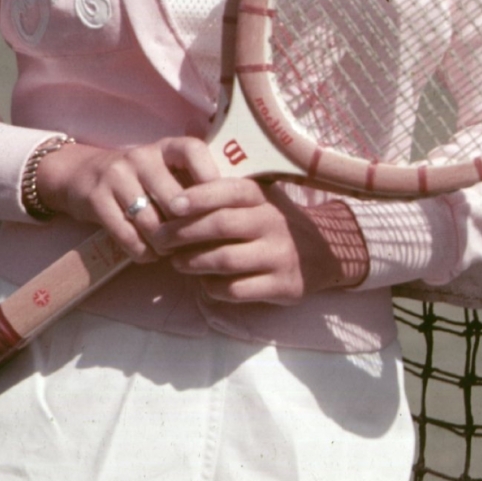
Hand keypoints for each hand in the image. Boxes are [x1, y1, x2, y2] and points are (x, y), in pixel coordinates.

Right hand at [35, 136, 217, 261]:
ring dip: (165, 246)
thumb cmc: (141, 180)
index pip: (194, 151)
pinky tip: (148, 254)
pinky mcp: (96, 198)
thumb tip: (239, 212)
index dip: (211, 180)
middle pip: (175, 199)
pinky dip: (142, 252)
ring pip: (151, 222)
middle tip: (194, 244)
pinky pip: (127, 235)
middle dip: (188, 229)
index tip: (221, 208)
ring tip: (170, 251)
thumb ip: (196, 184)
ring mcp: (117, 175)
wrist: (82, 176)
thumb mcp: (167, 171)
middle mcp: (142, 156)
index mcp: (166, 146)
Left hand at [151, 183, 357, 305]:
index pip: (229, 190)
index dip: (198, 196)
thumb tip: (172, 192)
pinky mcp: (282, 286)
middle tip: (160, 239)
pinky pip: (236, 290)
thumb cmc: (272, 221)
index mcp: (263, 197)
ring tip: (177, 262)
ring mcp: (279, 255)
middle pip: (221, 225)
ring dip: (193, 262)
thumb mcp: (257, 200)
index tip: (172, 205)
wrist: (321, 252)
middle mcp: (273, 223)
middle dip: (183, 233)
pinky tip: (205, 282)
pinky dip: (213, 288)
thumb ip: (223, 194)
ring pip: (225, 260)